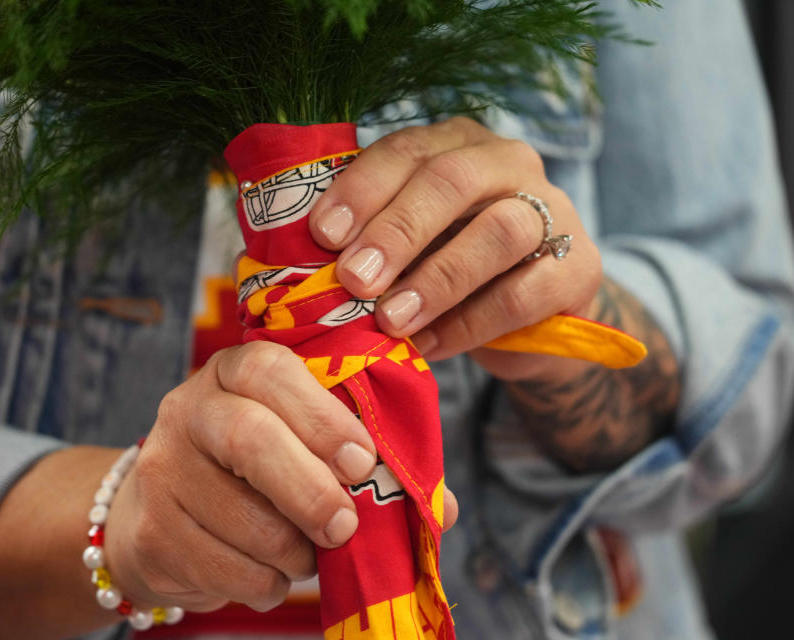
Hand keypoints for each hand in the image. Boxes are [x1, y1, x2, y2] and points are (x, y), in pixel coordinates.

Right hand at [105, 341, 458, 612]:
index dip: (322, 415)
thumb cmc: (251, 471)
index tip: (361, 460)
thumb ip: (366, 462)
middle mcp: (188, 409)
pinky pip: (224, 568)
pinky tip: (271, 574)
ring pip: (242, 518)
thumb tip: (441, 508)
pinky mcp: (151, 531)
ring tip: (307, 553)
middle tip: (345, 525)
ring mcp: (162, 469)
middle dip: (311, 490)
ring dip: (294, 550)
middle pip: (249, 438)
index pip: (270, 370)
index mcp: (234, 373)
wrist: (159, 512)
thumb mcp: (300, 444)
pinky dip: (265, 583)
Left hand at [309, 116, 601, 380]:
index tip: (323, 236)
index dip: (362, 190)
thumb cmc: (449, 266)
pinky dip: (468, 324)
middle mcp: (508, 163)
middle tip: (354, 279)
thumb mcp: (409, 242)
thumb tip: (306, 258)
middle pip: (452, 180)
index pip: (406, 149)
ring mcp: (553, 212)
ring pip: (499, 231)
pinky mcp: (577, 268)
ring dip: (436, 279)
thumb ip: (370, 236)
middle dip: (396, 231)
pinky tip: (429, 343)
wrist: (529, 317)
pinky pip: (521, 293)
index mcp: (457, 144)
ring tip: (391, 319)